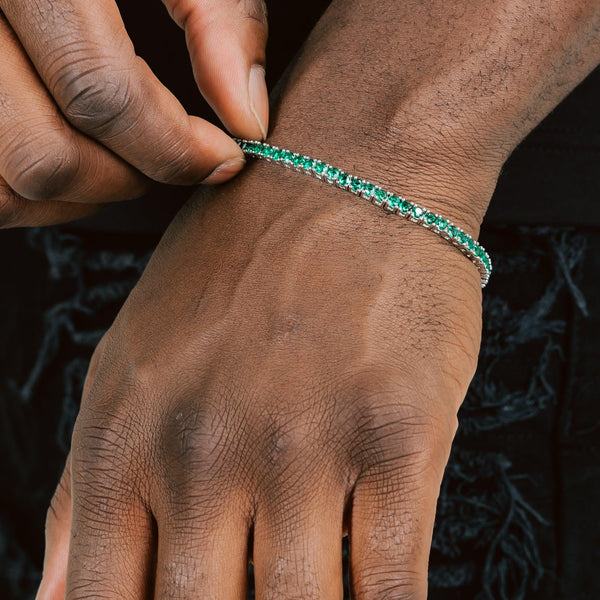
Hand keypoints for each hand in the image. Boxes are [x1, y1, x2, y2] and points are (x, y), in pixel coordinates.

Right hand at [0, 0, 268, 226]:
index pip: (99, 91)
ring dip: (76, 195)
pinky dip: (28, 188)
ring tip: (122, 162)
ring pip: (1, 182)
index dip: (173, 149)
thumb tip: (248, 118)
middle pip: (43, 154)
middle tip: (172, 161)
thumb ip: (223, 18)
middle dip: (126, 179)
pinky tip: (72, 153)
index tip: (221, 159)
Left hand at [36, 161, 485, 598]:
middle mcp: (207, 450)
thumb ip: (87, 489)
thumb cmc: (243, 264)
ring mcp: (306, 445)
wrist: (345, 176)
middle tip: (252, 584)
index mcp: (130, 438)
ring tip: (313, 588)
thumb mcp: (131, 362)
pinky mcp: (395, 434)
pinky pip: (391, 580)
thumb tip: (51, 596)